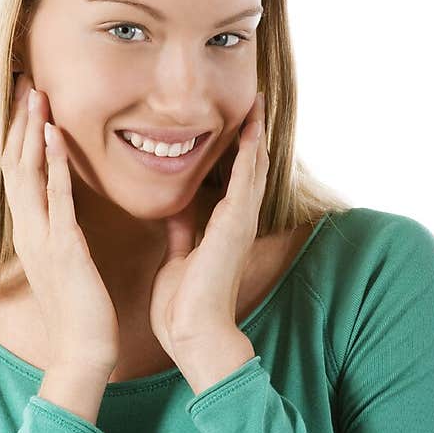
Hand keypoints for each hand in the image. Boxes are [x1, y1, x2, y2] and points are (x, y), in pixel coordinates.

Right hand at [1, 73, 119, 377]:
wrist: (83, 353)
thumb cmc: (82, 312)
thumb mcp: (69, 264)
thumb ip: (64, 235)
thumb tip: (65, 217)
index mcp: (31, 233)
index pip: (18, 173)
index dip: (17, 134)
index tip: (23, 99)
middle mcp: (29, 230)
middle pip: (15, 163)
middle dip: (17, 121)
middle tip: (23, 79)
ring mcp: (42, 238)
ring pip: (29, 173)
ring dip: (31, 131)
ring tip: (35, 93)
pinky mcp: (64, 249)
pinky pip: (57, 198)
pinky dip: (55, 163)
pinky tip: (56, 134)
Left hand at [148, 91, 268, 358]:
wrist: (193, 333)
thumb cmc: (184, 305)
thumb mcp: (179, 256)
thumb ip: (182, 231)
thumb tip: (176, 210)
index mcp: (224, 227)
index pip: (235, 178)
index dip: (237, 148)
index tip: (236, 120)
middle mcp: (238, 221)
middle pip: (251, 166)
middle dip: (252, 133)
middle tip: (255, 99)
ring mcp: (240, 222)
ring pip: (254, 167)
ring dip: (255, 134)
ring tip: (257, 102)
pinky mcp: (235, 226)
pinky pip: (245, 180)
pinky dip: (249, 152)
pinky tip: (251, 129)